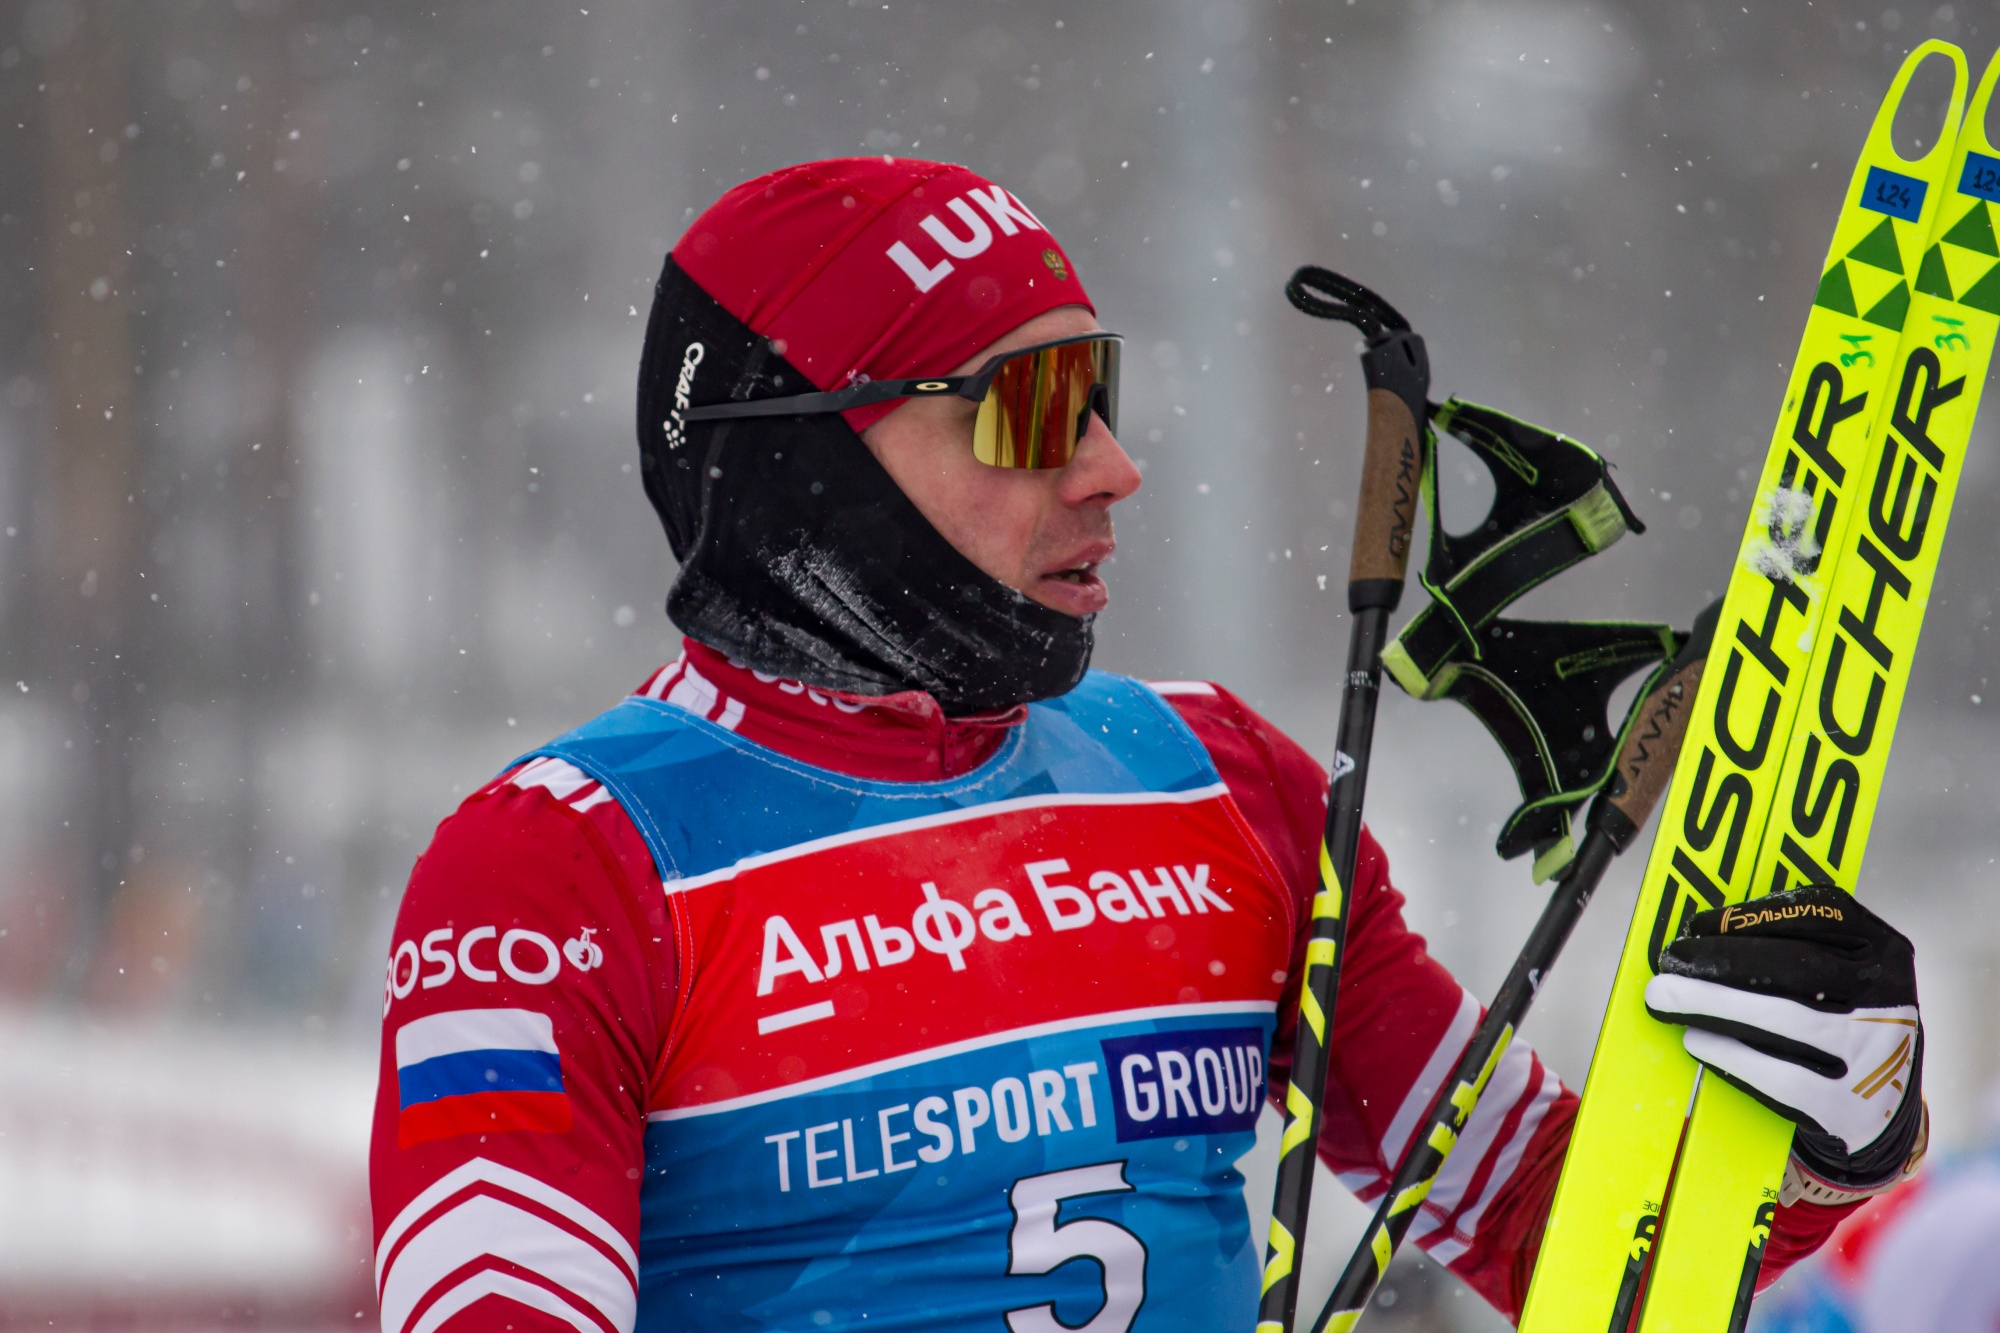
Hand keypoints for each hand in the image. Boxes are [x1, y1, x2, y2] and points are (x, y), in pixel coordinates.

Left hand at [1643, 885, 1924, 1197]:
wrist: (1881, 1109)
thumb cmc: (1843, 1022)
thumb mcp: (1846, 975)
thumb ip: (1796, 945)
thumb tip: (1704, 932)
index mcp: (1886, 953)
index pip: (1820, 916)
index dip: (1752, 916)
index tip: (1698, 923)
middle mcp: (1887, 1000)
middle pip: (1795, 967)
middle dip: (1721, 959)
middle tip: (1671, 959)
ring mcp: (1871, 1055)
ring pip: (1782, 1019)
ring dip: (1712, 1004)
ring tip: (1664, 997)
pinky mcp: (1846, 1105)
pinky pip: (1778, 1076)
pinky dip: (1730, 1055)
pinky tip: (1696, 1040)